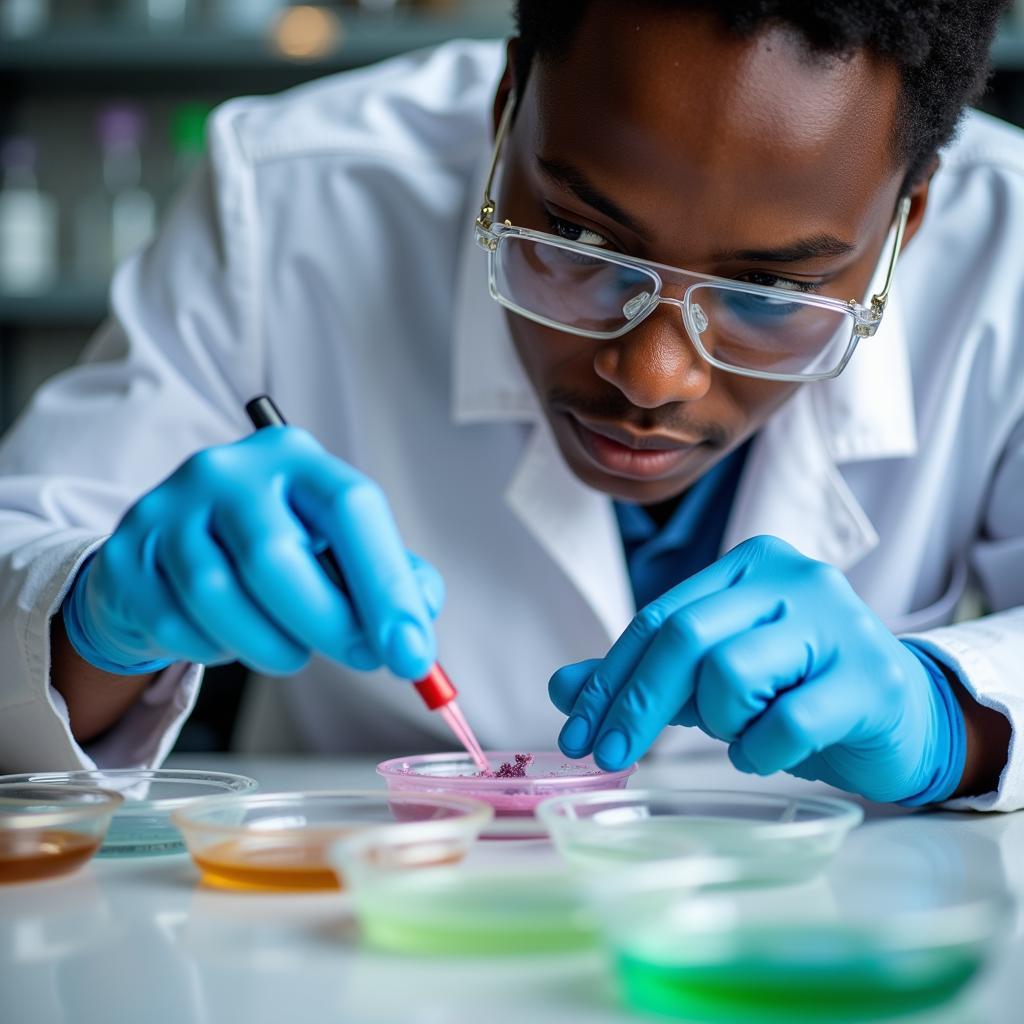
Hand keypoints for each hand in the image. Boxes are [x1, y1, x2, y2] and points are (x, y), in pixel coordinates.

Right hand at [62, 427, 442, 678]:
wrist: (169, 554)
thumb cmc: (270, 549)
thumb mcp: (335, 547)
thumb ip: (387, 578)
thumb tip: (417, 627)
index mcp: (295, 458)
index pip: (352, 508)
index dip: (388, 585)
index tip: (412, 653)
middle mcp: (228, 470)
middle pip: (279, 556)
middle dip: (331, 624)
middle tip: (363, 659)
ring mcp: (169, 507)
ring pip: (222, 597)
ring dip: (272, 647)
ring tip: (291, 651)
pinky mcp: (128, 554)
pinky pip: (178, 624)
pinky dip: (216, 649)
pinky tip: (230, 637)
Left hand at [549, 535, 964, 804]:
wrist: (898, 714)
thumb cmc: (795, 688)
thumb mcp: (711, 677)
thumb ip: (643, 674)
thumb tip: (561, 688)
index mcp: (750, 565)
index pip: (658, 618)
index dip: (608, 679)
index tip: (575, 733)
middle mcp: (794, 578)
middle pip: (684, 638)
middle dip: (635, 705)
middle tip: (609, 756)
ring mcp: (837, 623)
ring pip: (730, 673)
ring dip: (719, 721)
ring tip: (741, 730)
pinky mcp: (870, 678)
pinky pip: (786, 722)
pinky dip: (760, 750)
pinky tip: (766, 752)